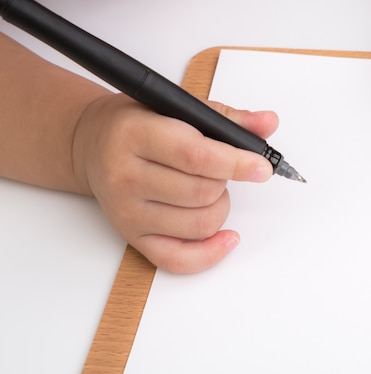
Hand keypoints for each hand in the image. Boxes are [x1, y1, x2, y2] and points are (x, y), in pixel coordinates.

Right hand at [72, 94, 278, 272]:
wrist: (93, 144)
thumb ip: (227, 117)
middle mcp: (125, 176)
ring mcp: (127, 211)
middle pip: (203, 193)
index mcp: (135, 134)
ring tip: (209, 189)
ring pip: (201, 224)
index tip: (262, 167)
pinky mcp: (131, 237)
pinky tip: (227, 237)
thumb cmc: (138, 124)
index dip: (237, 163)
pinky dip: (211, 253)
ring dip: (220, 207)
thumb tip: (267, 123)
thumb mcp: (179, 107)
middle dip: (225, 181)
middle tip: (218, 168)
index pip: (196, 157)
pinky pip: (179, 260)